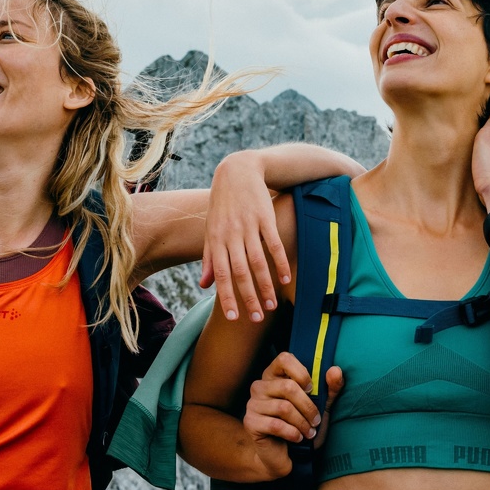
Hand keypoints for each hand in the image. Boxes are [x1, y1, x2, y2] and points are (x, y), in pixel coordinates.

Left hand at [201, 151, 290, 322]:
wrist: (238, 171)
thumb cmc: (223, 205)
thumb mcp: (211, 229)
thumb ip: (210, 258)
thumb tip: (204, 285)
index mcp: (216, 240)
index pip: (221, 274)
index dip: (227, 296)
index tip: (234, 317)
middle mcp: (231, 235)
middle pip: (240, 272)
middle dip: (248, 297)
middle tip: (256, 318)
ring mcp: (249, 225)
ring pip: (258, 261)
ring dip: (265, 285)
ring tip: (271, 305)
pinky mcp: (265, 217)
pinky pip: (274, 244)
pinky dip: (280, 262)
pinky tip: (286, 279)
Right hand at [243, 352, 344, 477]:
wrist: (287, 457)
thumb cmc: (302, 427)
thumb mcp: (321, 407)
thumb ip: (330, 389)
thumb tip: (335, 370)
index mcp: (275, 376)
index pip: (284, 358)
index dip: (301, 372)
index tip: (311, 389)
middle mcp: (260, 386)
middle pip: (288, 386)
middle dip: (308, 407)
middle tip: (316, 421)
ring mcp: (253, 404)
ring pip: (284, 408)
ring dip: (302, 423)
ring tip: (309, 432)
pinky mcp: (251, 422)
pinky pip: (275, 425)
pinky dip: (292, 433)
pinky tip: (298, 438)